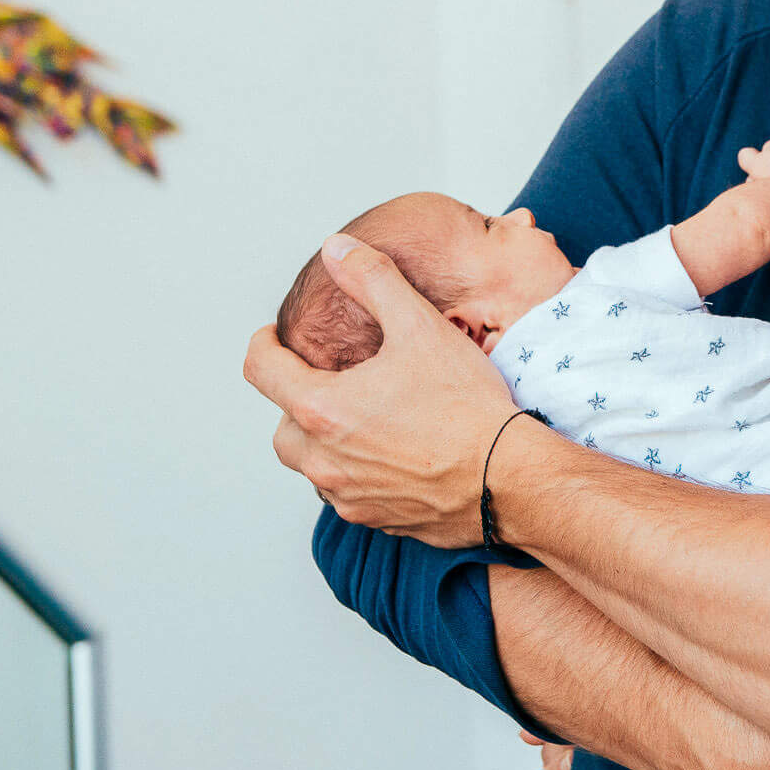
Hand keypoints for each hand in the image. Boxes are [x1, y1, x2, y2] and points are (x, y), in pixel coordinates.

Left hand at [245, 234, 521, 544]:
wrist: (509, 478)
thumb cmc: (466, 406)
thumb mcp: (419, 326)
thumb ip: (372, 280)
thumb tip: (337, 250)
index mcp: (322, 409)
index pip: (261, 370)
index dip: (263, 345)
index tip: (273, 338)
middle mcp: (324, 460)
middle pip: (282, 428)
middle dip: (296, 401)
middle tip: (328, 381)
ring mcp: (349, 496)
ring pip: (313, 466)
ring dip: (325, 441)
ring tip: (362, 417)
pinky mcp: (378, 520)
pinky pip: (348, 495)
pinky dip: (357, 471)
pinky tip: (393, 452)